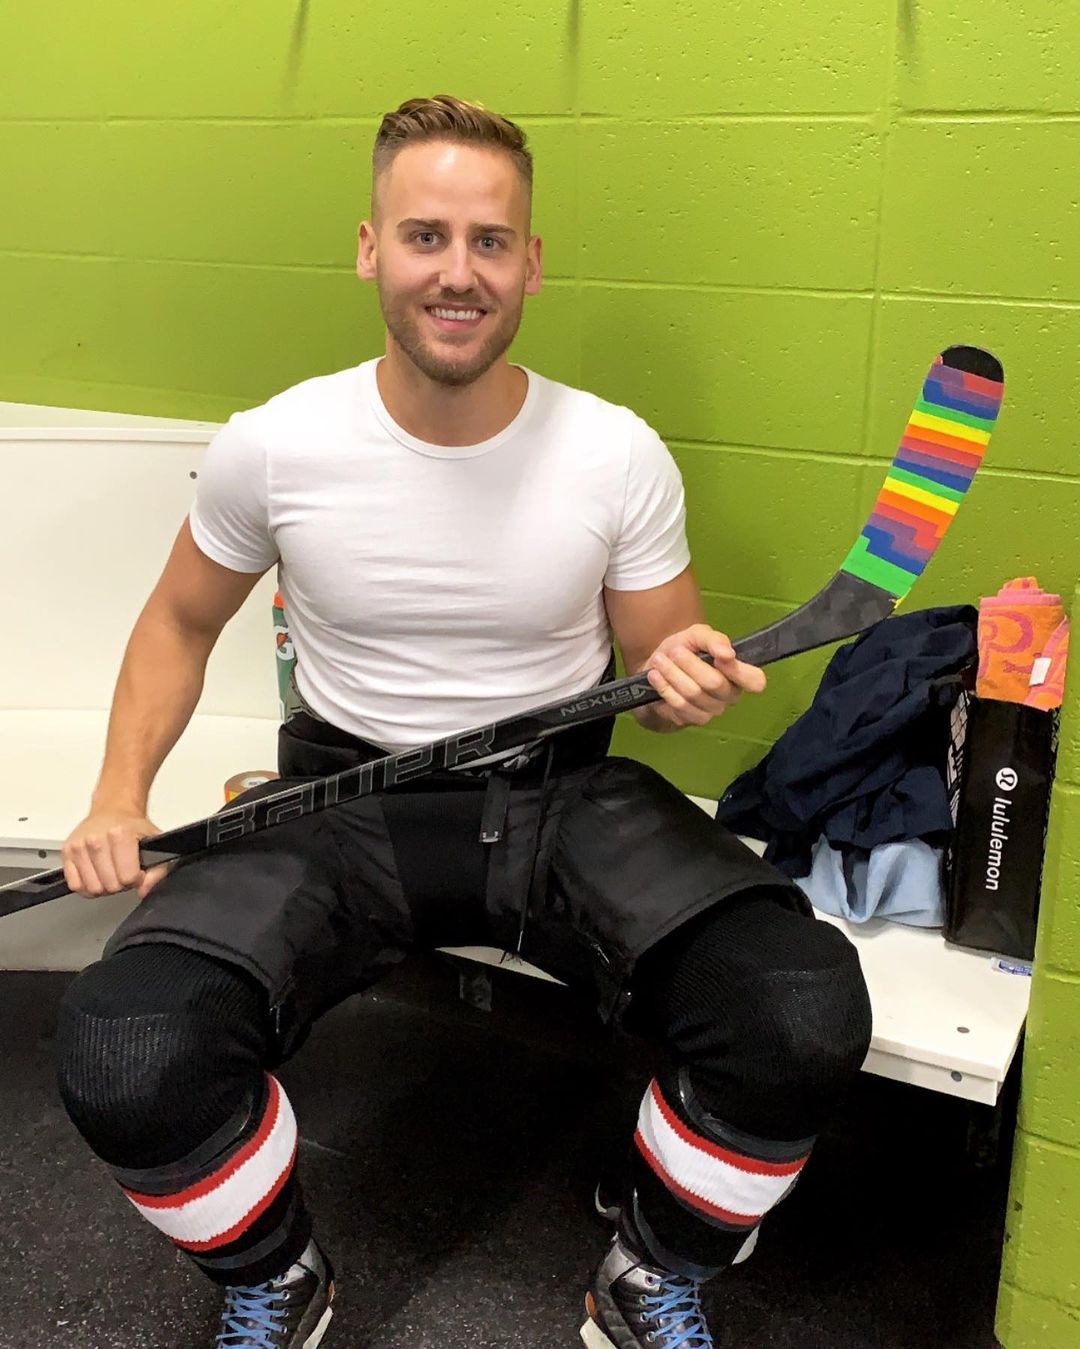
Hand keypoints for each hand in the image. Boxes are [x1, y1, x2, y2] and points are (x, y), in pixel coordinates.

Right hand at [61, 809, 170, 900]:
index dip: (136, 879)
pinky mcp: (67, 852)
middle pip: (110, 885)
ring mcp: (79, 846)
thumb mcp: (154, 843)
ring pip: (92, 888)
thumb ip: (157, 870)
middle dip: (120, 884)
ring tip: (110, 873)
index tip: (136, 871)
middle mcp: (96, 839)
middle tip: (123, 872)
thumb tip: (144, 889)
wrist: (113, 810)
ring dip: (103, 886)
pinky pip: (75, 885)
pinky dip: (86, 886)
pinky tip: (96, 876)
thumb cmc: (132, 827)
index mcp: (120, 834)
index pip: (127, 877)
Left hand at [641, 624, 766, 728]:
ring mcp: (712, 710)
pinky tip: (655, 676)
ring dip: (672, 674)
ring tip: (659, 660)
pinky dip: (665, 687)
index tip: (718, 656)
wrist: (658, 666)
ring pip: (693, 694)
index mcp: (739, 674)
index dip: (738, 670)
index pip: (756, 681)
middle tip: (674, 651)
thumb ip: (714, 639)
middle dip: (690, 664)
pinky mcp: (692, 719)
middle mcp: (730, 695)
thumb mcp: (698, 635)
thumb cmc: (685, 650)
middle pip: (714, 682)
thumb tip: (728, 653)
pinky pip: (679, 705)